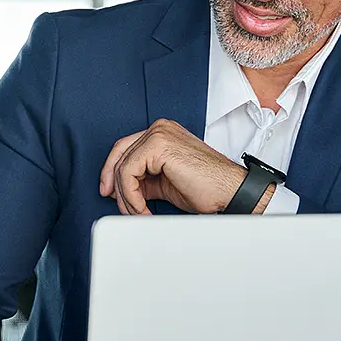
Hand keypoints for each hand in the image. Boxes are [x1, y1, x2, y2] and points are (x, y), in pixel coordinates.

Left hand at [99, 119, 268, 214]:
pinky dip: (131, 195)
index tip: (111, 192)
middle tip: (117, 204)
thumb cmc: (207, 188)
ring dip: (126, 195)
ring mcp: (159, 134)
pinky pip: (129, 172)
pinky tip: (141, 208)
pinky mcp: (158, 145)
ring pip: (123, 165)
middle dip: (113, 183)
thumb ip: (144, 180)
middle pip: (120, 153)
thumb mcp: (164, 183)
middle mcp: (160, 129)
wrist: (230, 192)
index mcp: (162, 133)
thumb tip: (122, 190)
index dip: (113, 172)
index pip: (125, 148)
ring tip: (136, 212)